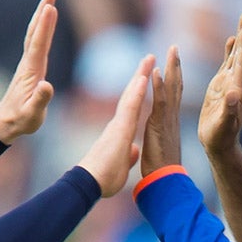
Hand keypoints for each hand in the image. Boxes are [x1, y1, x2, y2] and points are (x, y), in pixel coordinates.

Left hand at [0, 0, 57, 142]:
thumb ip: (40, 100)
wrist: (6, 122)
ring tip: (49, 0)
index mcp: (31, 72)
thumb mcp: (32, 115)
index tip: (51, 8)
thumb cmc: (21, 120)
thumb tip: (47, 86)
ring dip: (41, 16)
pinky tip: (45, 22)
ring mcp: (28, 63)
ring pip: (34, 35)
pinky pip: (36, 42)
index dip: (45, 27)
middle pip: (35, 33)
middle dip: (43, 13)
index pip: (38, 45)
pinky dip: (41, 28)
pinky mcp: (30, 66)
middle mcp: (28, 63)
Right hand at [77, 54, 157, 195]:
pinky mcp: (119, 129)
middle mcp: (118, 123)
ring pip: (131, 95)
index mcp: (121, 131)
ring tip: (149, 58)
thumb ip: (129, 154)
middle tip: (149, 58)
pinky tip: (143, 78)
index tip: (145, 78)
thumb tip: (135, 150)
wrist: (91, 183)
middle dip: (140, 76)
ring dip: (140, 76)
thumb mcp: (122, 164)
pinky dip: (137, 92)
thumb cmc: (104, 177)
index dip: (139, 92)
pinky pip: (130, 107)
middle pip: (131, 95)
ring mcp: (118, 124)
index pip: (133, 107)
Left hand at [140, 45, 184, 176]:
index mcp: (168, 123)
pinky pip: (159, 101)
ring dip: (171, 69)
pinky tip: (158, 72)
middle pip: (175, 87)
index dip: (173, 80)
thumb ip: (160, 142)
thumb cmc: (161, 171)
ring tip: (172, 50)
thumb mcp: (160, 151)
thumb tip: (158, 140)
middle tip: (175, 48)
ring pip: (171, 89)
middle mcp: (170, 118)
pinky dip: (159, 86)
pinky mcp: (159, 125)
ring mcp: (166, 120)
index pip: (172, 97)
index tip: (173, 64)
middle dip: (175, 67)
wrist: (164, 183)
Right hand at [198, 14, 241, 157]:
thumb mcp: (224, 125)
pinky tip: (231, 40)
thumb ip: (229, 111)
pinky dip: (230, 51)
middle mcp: (236, 84)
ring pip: (236, 56)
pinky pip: (227, 64)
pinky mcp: (221, 86)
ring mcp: (229, 83)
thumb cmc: (221, 138)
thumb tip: (234, 94)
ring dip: (239, 39)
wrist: (220, 145)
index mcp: (238, 91)